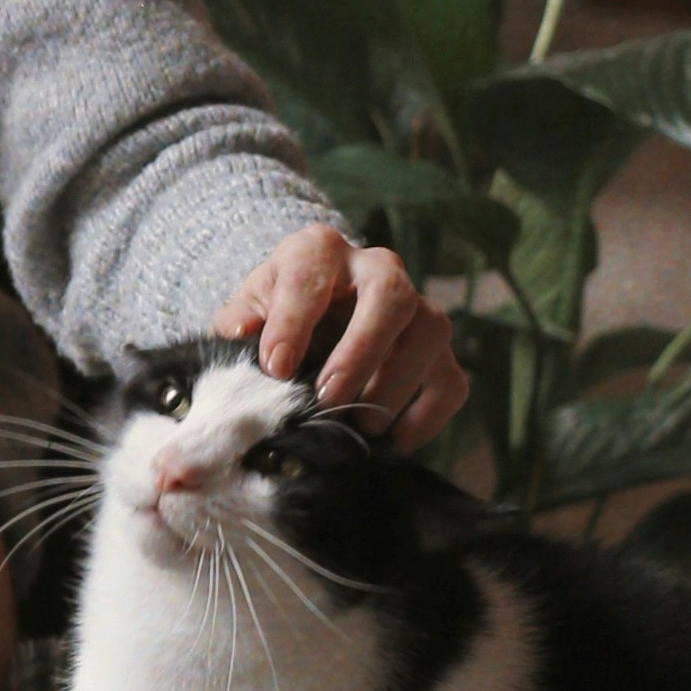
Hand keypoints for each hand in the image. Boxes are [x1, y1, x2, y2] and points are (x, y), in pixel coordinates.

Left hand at [217, 226, 468, 448]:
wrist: (311, 319)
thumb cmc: (274, 315)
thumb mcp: (247, 312)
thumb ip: (239, 324)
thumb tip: (241, 337)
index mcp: (318, 250)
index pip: (310, 274)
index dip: (293, 322)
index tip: (276, 368)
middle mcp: (376, 268)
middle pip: (390, 295)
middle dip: (360, 350)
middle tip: (328, 397)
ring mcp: (417, 308)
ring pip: (429, 334)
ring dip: (394, 384)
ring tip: (358, 423)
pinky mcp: (440, 351)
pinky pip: (451, 380)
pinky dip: (427, 415)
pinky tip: (394, 440)